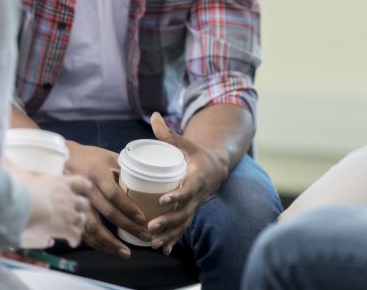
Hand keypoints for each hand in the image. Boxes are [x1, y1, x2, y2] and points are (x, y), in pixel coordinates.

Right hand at [16, 173, 91, 247]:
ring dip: (79, 224)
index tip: (86, 188)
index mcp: (60, 183)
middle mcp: (68, 197)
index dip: (84, 186)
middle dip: (82, 208)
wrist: (23, 207)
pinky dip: (75, 239)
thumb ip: (12, 167)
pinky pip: (76, 235)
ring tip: (75, 229)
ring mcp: (69, 213)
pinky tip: (72, 242)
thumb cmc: (19, 190)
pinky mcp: (66, 228)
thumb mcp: (18, 174)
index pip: (80, 181)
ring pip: (82, 219)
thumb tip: (3, 158)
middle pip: (84, 202)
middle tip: (77, 212)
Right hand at [65, 142, 150, 257]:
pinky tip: (107, 248)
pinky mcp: (70, 210)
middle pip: (107, 213)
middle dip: (127, 227)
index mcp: (98, 174)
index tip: (142, 220)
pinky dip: (94, 242)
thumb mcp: (108, 157)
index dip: (128, 208)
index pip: (114, 194)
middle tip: (144, 237)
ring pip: (92, 226)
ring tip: (125, 252)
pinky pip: (82, 230)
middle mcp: (86, 189)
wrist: (62, 157)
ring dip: (109, 242)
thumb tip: (149, 180)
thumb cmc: (90, 157)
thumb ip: (125, 169)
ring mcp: (76, 201)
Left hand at [147, 113, 228, 254]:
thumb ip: (168, 133)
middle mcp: (197, 196)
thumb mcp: (186, 142)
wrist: (215, 168)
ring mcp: (195, 207)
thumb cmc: (196, 154)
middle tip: (151, 227)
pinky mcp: (191, 213)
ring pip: (183, 224)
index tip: (163, 201)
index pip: (188, 190)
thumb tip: (154, 116)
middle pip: (184, 212)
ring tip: (152, 243)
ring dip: (169, 235)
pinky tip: (163, 250)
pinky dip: (174, 240)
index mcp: (197, 178)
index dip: (177, 196)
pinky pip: (183, 229)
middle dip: (168, 221)